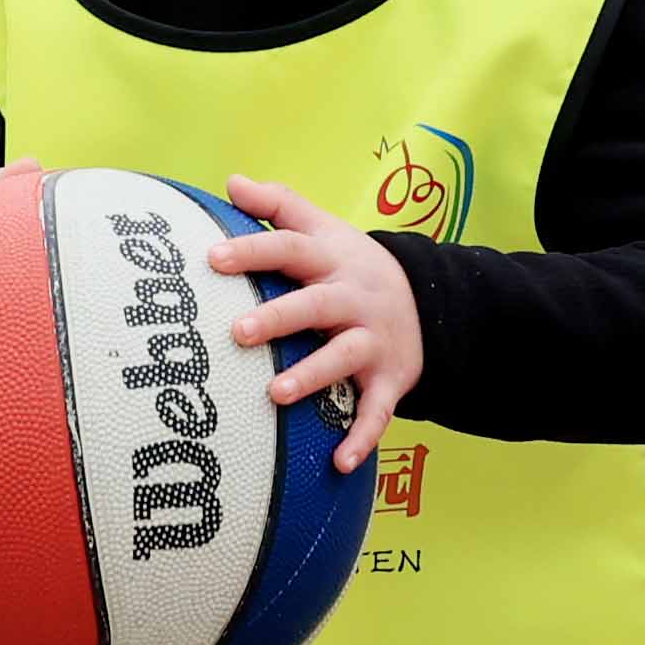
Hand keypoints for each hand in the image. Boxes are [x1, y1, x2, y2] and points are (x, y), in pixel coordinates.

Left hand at [204, 173, 425, 473]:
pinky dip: (361, 437)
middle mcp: (353, 298)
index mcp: (331, 261)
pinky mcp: (390, 379)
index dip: (253, 250)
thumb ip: (279, 205)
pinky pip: (377, 411)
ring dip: (312, 375)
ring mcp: (373, 340)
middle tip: (238, 332)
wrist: (430, 303)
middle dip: (279, 316)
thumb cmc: (352, 267)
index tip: (213, 258)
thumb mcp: (324, 229)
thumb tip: (230, 182)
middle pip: (315, 304)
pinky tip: (338, 462)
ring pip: (343, 357)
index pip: (290, 248)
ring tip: (276, 393)